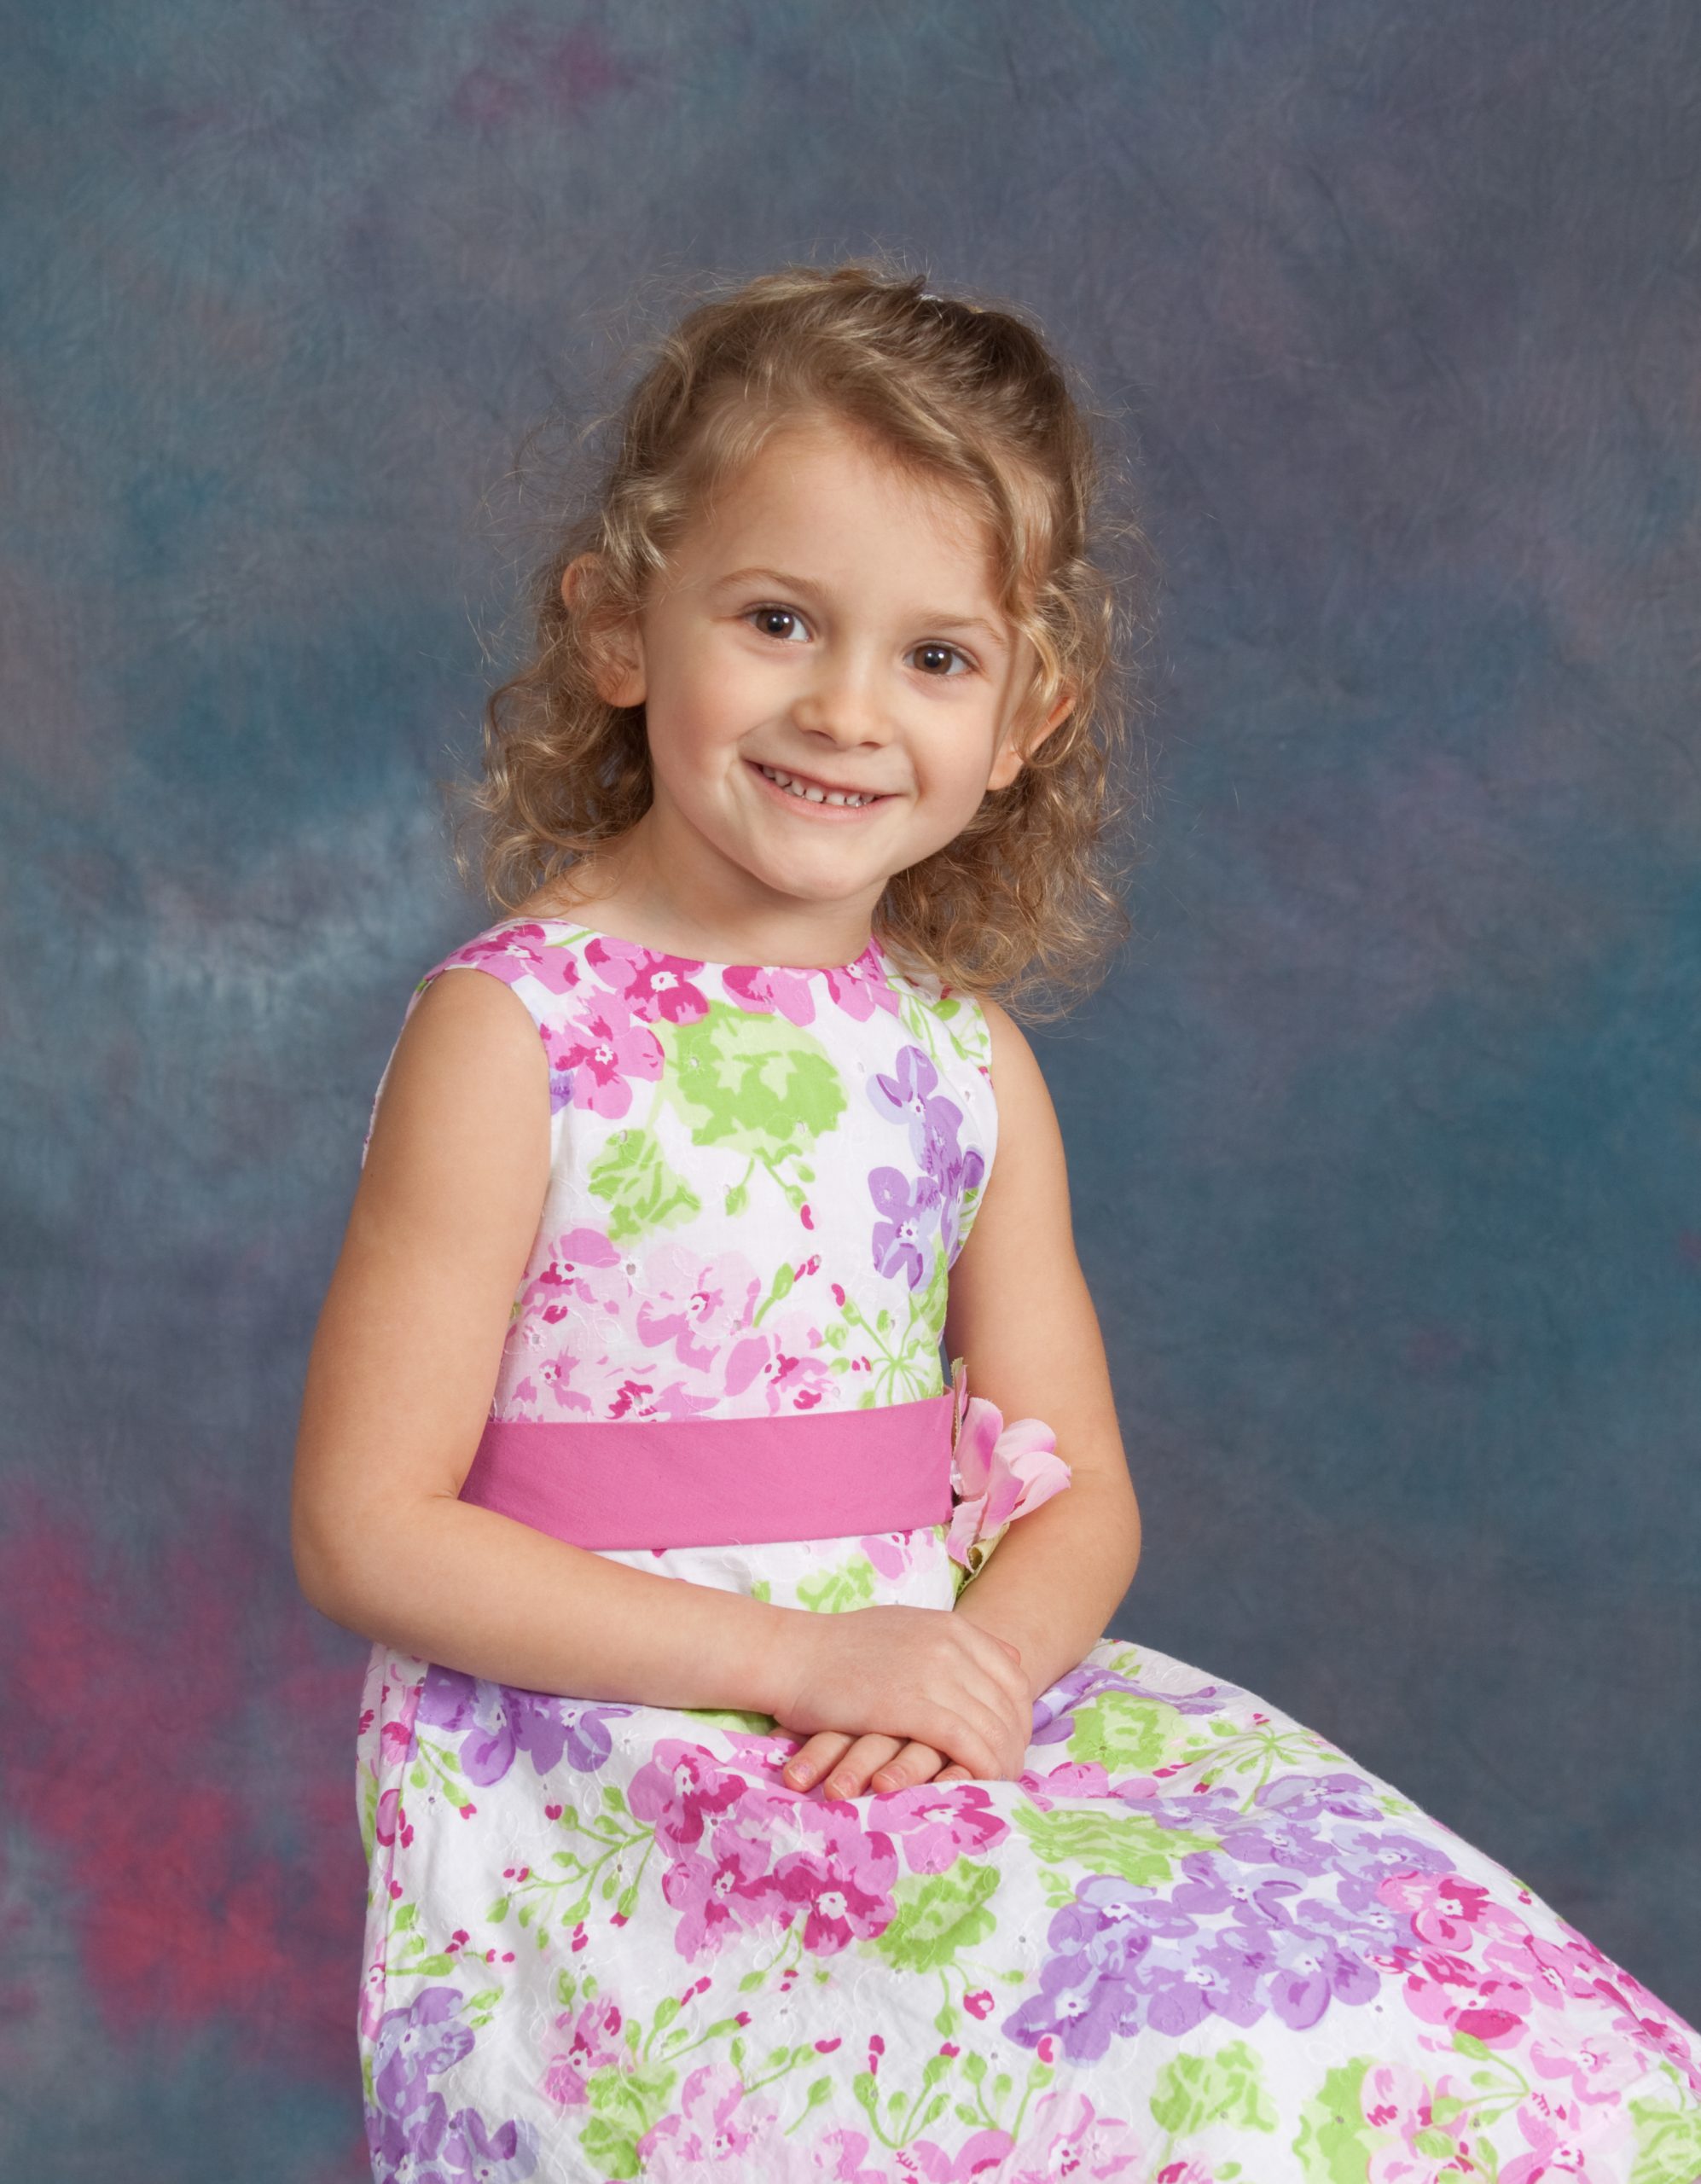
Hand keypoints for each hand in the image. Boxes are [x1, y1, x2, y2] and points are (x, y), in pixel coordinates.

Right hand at [769, 1604, 1030, 1786]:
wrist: (794, 1655)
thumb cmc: (842, 1648)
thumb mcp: (908, 1627)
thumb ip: (957, 1642)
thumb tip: (1010, 1656)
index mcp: (952, 1627)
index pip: (1012, 1676)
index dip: (1021, 1715)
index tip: (1014, 1741)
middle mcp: (950, 1646)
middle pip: (1008, 1705)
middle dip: (1016, 1743)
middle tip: (1012, 1772)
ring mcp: (933, 1674)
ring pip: (991, 1727)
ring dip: (1002, 1762)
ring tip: (1000, 1786)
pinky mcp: (911, 1706)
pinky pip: (965, 1743)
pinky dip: (980, 1768)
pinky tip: (980, 1785)